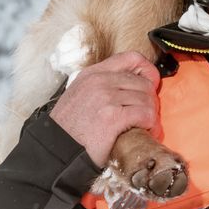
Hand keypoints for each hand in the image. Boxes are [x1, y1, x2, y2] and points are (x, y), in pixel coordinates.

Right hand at [50, 51, 161, 165]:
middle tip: (148, 115)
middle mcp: (100, 81)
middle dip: (150, 100)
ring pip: (147, 99)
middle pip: (143, 82)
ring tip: (147, 126)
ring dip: (151, 115)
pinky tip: (147, 132)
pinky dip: (151, 125)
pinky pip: (145, 115)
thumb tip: (130, 88)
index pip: (132, 58)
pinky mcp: (113, 117)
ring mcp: (106, 98)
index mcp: (93, 74)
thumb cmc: (68, 128)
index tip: (151, 85)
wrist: (56, 150)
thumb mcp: (80, 95)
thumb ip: (102, 86)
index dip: (148, 70)